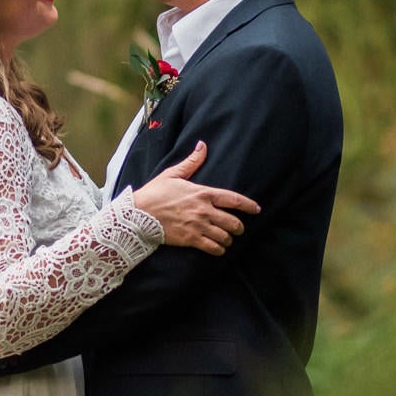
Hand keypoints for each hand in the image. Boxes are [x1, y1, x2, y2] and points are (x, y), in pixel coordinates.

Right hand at [129, 140, 259, 255]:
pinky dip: (219, 250)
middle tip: (238, 229)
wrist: (138, 214)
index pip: (233, 200)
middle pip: (234, 222)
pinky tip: (217, 248)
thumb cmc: (155, 193)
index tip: (257, 210)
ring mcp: (198, 226)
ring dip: (228, 240)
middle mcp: (204, 210)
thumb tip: (202, 145)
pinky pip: (213, 248)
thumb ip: (192, 162)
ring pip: (225, 237)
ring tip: (226, 240)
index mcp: (202, 193)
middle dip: (239, 227)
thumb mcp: (173, 174)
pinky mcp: (191, 239)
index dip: (249, 206)